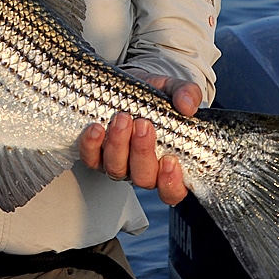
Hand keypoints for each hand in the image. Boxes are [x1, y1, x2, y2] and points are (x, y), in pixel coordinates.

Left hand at [78, 72, 201, 205]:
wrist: (127, 88)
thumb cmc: (154, 98)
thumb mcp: (173, 90)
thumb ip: (187, 94)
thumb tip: (188, 106)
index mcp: (168, 164)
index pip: (173, 191)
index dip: (171, 183)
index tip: (170, 160)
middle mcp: (142, 170)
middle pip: (143, 178)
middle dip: (142, 152)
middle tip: (143, 125)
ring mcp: (119, 164)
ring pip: (116, 169)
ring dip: (119, 145)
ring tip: (123, 118)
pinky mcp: (96, 155)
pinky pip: (90, 158)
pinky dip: (91, 145)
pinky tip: (96, 128)